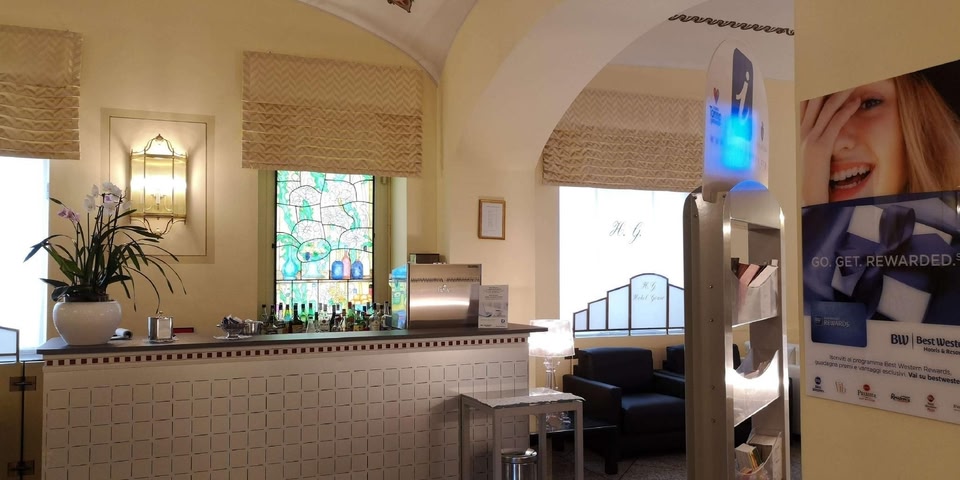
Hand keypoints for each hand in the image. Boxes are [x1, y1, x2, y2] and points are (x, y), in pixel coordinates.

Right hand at [800, 89, 859, 205]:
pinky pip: (835, 123)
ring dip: (841, 94)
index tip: (828, 78)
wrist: (810, 194)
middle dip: (829, 87)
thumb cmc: (816, 177)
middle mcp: (804, 133)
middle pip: (816, 102)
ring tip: (853, 82)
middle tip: (843, 74)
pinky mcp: (821, 146)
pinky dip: (846, 110)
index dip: (816, 90)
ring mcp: (811, 139)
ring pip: (826, 110)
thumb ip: (821, 140)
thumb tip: (831, 130)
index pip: (806, 105)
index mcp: (802, 134)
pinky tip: (856, 102)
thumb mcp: (815, 155)